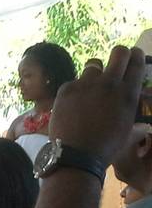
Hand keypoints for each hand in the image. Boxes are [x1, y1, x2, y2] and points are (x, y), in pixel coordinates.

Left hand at [49, 45, 144, 164]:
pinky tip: (73, 105)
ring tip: (90, 89)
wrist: (75, 156)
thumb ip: (134, 116)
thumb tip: (141, 119)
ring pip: (93, 65)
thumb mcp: (128, 130)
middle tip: (115, 65)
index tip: (133, 57)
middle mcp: (109, 83)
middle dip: (119, 55)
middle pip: (118, 52)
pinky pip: (74, 81)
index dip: (135, 57)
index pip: (137, 60)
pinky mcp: (66, 89)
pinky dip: (75, 90)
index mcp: (128, 92)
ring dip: (94, 74)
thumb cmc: (106, 147)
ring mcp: (86, 84)